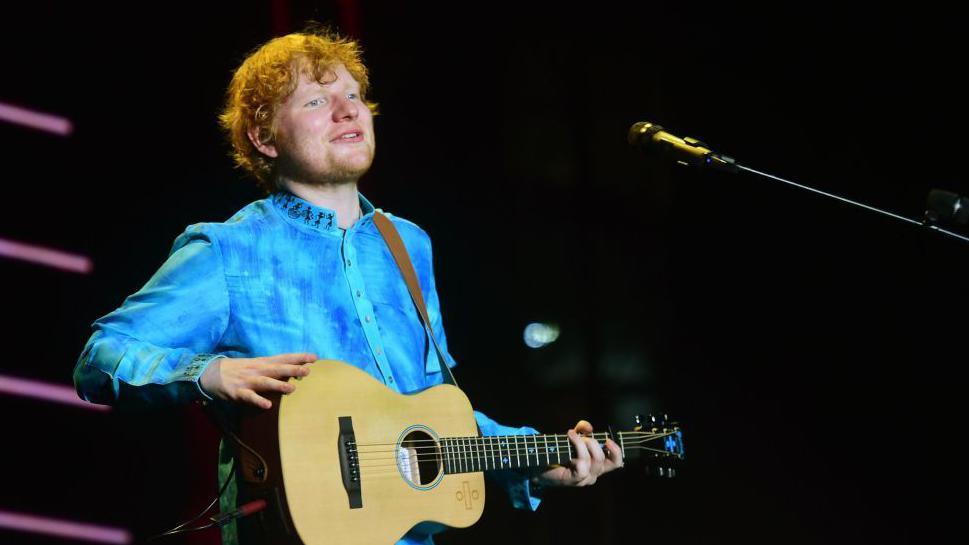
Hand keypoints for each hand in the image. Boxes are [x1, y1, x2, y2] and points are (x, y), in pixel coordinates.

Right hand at [199, 352, 316, 408]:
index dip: (298, 357)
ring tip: (291, 388)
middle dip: (292, 369)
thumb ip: (274, 368)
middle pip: (277, 369)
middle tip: (307, 371)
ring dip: (278, 385)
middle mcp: (257, 370)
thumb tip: (296, 369)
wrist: (211, 373)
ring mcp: (247, 381)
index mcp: (263, 363)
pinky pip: (249, 397)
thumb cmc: (239, 370)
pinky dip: (258, 400)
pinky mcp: (238, 392)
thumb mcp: (256, 365)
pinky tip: (267, 405)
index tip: (314, 357)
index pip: (283, 358)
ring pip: (265, 382)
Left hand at [534, 420, 622, 486]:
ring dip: (583, 443)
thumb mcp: (573, 437)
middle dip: (593, 442)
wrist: (538, 463)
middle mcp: (593, 474)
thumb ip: (582, 429)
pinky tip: (569, 439)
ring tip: (571, 435)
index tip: (608, 440)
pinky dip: (578, 448)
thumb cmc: (558, 451)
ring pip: (595, 460)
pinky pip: (584, 464)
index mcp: (597, 465)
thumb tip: (589, 427)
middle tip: (581, 436)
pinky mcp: (575, 480)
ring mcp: (585, 479)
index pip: (616, 462)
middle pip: (603, 458)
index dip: (616, 451)